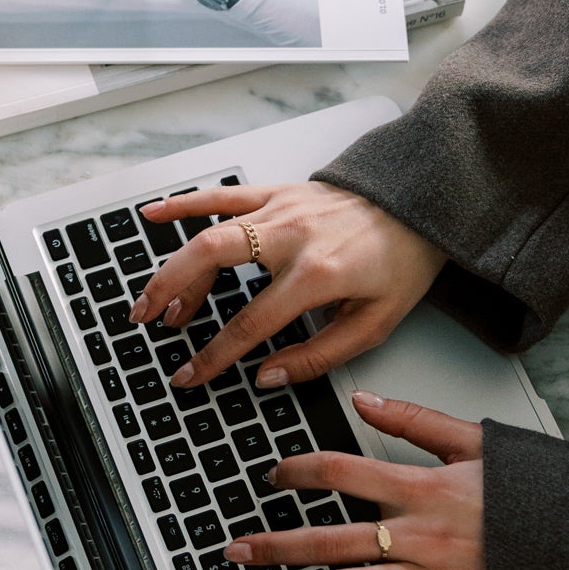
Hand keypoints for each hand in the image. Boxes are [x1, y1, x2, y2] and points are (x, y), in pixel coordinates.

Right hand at [128, 180, 446, 387]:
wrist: (421, 206)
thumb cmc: (401, 264)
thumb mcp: (373, 324)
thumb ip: (318, 356)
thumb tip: (267, 376)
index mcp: (316, 276)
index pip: (249, 323)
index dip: (214, 355)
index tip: (190, 375)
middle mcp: (291, 237)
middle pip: (210, 261)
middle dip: (170, 293)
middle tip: (147, 322)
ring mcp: (280, 209)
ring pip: (209, 233)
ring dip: (173, 265)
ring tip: (152, 298)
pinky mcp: (278, 192)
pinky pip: (222, 195)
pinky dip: (185, 203)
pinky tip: (153, 214)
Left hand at [223, 392, 489, 569]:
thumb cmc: (529, 493)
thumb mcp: (476, 444)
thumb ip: (414, 421)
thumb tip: (362, 400)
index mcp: (424, 490)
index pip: (341, 472)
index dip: (298, 471)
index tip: (274, 474)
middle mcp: (421, 538)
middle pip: (332, 540)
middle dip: (277, 544)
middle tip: (237, 548)